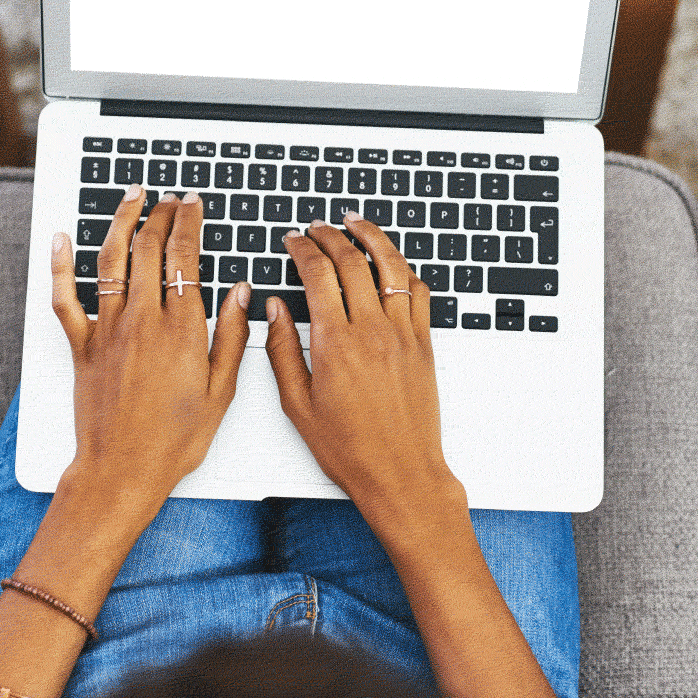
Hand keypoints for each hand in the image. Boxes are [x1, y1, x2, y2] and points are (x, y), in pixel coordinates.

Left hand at [49, 187, 250, 506]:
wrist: (122, 471)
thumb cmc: (175, 441)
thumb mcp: (222, 391)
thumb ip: (233, 337)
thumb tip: (240, 293)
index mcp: (182, 329)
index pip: (184, 257)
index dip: (189, 222)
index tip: (193, 203)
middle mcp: (143, 321)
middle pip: (148, 248)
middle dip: (160, 214)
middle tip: (169, 198)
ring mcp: (108, 331)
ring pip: (111, 260)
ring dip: (121, 222)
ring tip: (131, 198)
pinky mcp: (81, 346)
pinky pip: (66, 297)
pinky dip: (61, 265)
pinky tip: (62, 239)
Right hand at [263, 213, 464, 521]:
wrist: (400, 474)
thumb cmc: (349, 449)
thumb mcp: (297, 404)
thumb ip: (282, 350)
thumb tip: (273, 309)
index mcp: (335, 343)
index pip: (317, 274)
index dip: (302, 248)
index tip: (293, 240)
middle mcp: (372, 331)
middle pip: (352, 260)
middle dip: (330, 236)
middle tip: (317, 227)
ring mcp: (403, 334)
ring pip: (391, 266)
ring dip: (372, 237)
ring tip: (356, 223)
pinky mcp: (423, 343)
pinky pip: (418, 292)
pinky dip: (404, 269)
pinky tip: (392, 264)